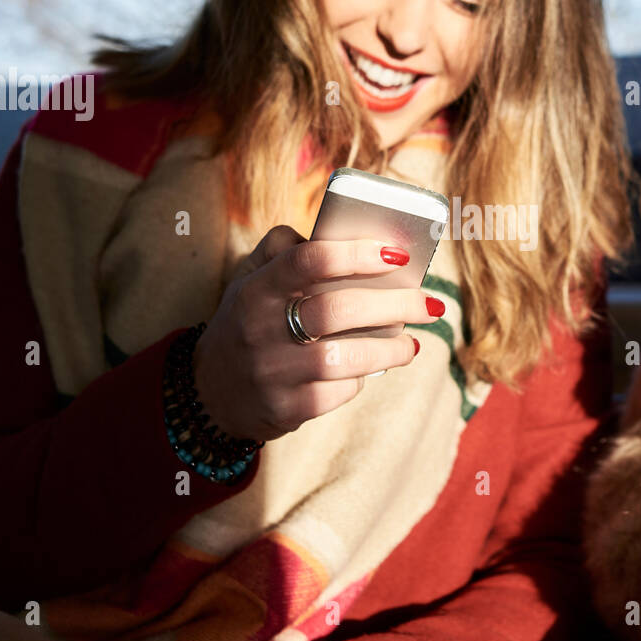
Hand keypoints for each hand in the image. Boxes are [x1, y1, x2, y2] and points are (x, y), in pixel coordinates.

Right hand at [191, 225, 442, 442]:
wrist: (211, 392)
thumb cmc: (248, 323)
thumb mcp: (250, 279)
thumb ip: (283, 248)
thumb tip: (342, 232)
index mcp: (256, 289)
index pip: (309, 260)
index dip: (357, 254)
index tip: (398, 254)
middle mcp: (260, 328)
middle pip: (339, 309)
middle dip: (395, 305)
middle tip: (429, 303)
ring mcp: (272, 372)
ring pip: (346, 358)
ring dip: (390, 349)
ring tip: (410, 343)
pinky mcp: (286, 408)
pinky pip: (338, 392)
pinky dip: (362, 380)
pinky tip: (372, 370)